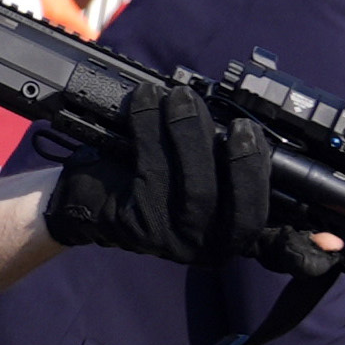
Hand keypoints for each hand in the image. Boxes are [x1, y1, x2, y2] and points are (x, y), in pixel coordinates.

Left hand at [41, 88, 277, 264]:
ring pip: (196, 189)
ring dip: (190, 134)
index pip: (256, 217)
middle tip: (229, 117)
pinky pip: (153, 174)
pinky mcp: (138, 226)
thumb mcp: (193, 174)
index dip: (260, 177)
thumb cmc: (147, 181)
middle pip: (233, 205)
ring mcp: (171, 241)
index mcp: (225, 236)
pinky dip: (150, 129)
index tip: (254, 133)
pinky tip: (145, 102)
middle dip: (235, 155)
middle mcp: (203, 247)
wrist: (83, 200)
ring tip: (180, 97)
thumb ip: (221, 160)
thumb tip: (242, 119)